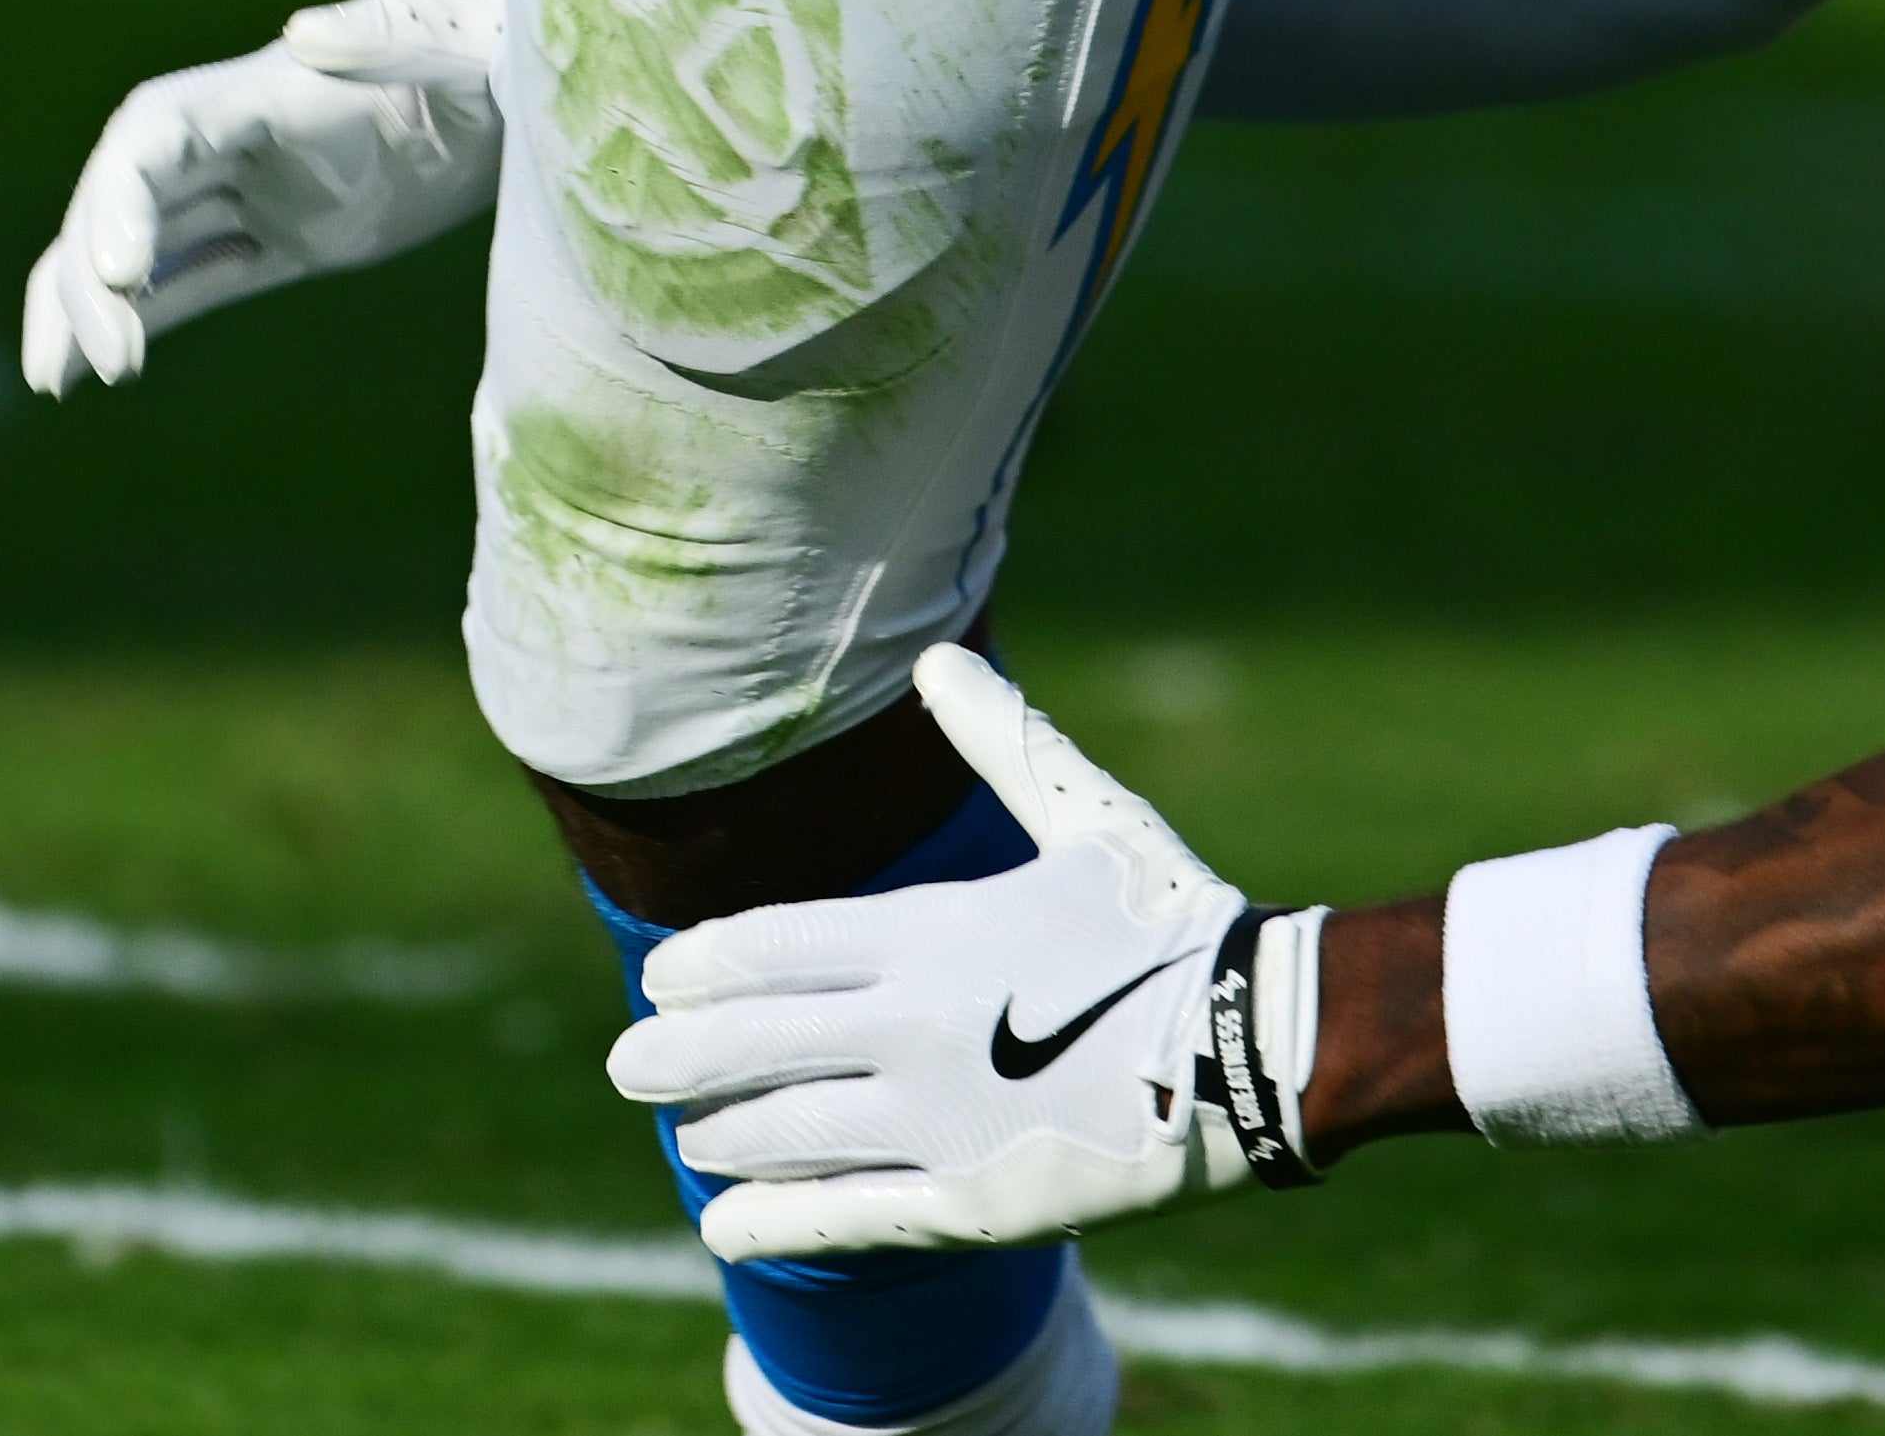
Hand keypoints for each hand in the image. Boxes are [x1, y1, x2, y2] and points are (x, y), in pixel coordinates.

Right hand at [14, 0, 501, 394]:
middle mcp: (241, 137)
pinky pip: (198, 281)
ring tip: (53, 383)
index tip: (120, 272)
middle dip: (87, 277)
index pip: (154, 134)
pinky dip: (146, 320)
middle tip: (97, 366)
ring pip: (141, 246)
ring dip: (88, 307)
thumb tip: (306, 34)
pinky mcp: (291, 237)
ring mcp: (259, 189)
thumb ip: (386, 36)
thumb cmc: (492, 46)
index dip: (117, 197)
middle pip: (124, 198)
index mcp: (267, 87)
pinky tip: (102, 368)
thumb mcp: (455, 40)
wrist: (528, 81)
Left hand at [613, 647, 1319, 1256]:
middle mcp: (911, 1028)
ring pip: (784, 1132)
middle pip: (751, 1044)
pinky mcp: (971, 1202)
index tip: (660, 977)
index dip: (702, 968)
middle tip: (625, 1066)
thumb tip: (939, 656)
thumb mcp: (1086, 814)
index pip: (770, 948)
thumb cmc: (1173, 922)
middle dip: (675, 1056)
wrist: (1260, 1046)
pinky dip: (773, 1221)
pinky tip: (723, 1228)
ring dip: (719, 1135)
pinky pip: (844, 1217)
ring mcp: (936, 1121)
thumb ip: (1001, 737)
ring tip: (687, 1136)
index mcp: (929, 932)